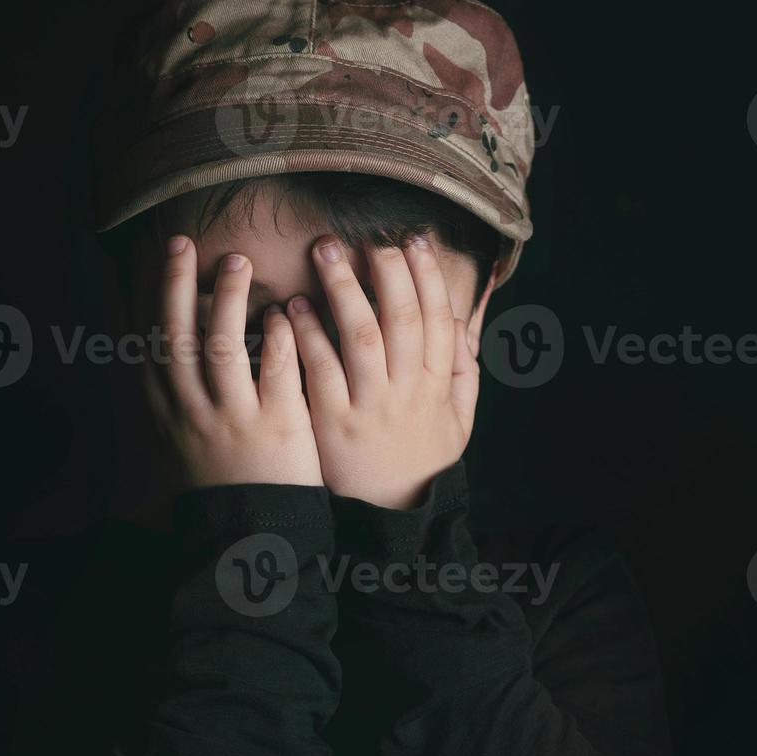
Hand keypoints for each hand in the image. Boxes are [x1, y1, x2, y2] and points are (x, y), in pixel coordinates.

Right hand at [142, 235, 323, 489]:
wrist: (250, 534)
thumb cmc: (220, 480)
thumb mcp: (180, 439)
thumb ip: (174, 393)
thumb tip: (162, 342)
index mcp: (167, 411)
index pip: (150, 343)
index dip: (153, 296)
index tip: (160, 257)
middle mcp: (192, 411)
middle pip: (177, 336)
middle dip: (178, 285)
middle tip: (184, 243)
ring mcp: (233, 418)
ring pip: (221, 348)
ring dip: (228, 300)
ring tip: (238, 262)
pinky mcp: (276, 427)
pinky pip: (274, 372)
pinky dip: (279, 338)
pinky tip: (286, 311)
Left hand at [285, 235, 478, 508]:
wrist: (388, 519)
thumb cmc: (419, 463)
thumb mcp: (457, 422)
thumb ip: (462, 373)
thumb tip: (463, 324)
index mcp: (436, 385)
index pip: (437, 318)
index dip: (428, 275)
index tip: (413, 239)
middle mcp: (406, 391)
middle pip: (400, 317)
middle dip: (385, 270)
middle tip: (365, 236)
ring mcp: (369, 406)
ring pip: (360, 335)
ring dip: (343, 289)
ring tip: (325, 251)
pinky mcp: (332, 423)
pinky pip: (320, 369)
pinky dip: (307, 334)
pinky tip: (293, 307)